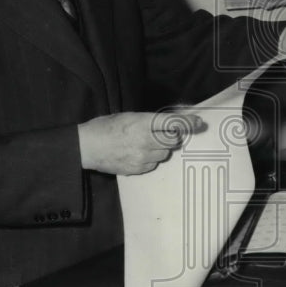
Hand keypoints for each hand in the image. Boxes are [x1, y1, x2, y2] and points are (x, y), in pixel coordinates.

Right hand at [77, 111, 204, 175]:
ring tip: (143, 144)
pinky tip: (137, 153)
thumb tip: (168, 124)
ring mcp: (142, 157)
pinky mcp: (137, 169)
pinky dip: (150, 159)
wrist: (86, 147)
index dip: (188, 122)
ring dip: (160, 148)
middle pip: (173, 141)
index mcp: (142, 123)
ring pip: (164, 154)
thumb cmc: (105, 127)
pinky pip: (153, 164)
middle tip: (161, 133)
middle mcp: (146, 141)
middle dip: (171, 136)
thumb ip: (149, 121)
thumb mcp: (128, 116)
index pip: (173, 123)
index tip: (199, 122)